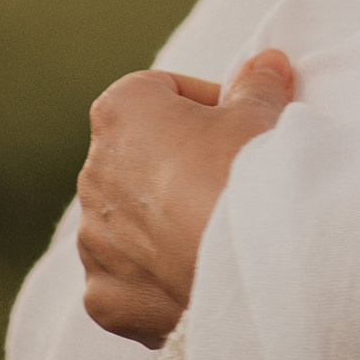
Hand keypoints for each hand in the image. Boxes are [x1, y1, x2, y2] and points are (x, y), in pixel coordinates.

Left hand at [76, 47, 295, 347]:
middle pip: (144, 157)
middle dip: (183, 164)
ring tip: (217, 232)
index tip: (240, 126)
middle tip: (235, 180)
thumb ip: (257, 85)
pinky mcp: (104, 296)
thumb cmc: (244, 176)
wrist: (244, 268)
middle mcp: (92, 171)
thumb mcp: (260, 115)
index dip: (207, 105)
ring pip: (131, 221)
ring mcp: (94, 239)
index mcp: (120, 112)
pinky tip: (195, 275)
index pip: (162, 91)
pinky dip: (155, 278)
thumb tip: (267, 64)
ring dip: (165, 222)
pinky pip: (127, 278)